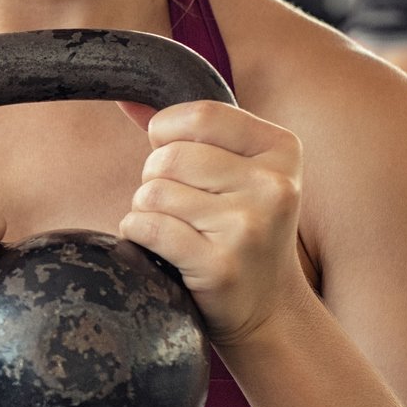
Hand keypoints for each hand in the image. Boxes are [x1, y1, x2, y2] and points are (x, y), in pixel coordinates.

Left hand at [116, 100, 306, 347]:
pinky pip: (147, 227)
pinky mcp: (221, 265)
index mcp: (282, 149)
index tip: (175, 159)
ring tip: (176, 230)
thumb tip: (125, 98)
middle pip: (169, 156)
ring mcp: (249, 226)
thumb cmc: (239, 229)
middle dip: (154, 179)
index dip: (166, 134)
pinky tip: (163, 249)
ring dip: (146, 210)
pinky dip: (138, 235)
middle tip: (179, 207)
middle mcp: (274, 185)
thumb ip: (184, 131)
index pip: (199, 115)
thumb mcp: (234, 171)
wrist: (268, 309)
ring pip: (153, 192)